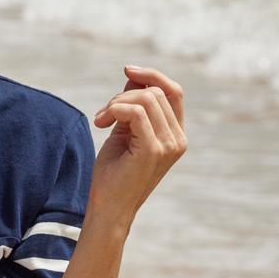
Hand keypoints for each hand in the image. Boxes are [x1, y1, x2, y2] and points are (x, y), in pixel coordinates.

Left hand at [90, 64, 186, 225]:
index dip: (153, 75)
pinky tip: (101, 123)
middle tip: (103, 114)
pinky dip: (114, 109)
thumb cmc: (113, 174)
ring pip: (146, 98)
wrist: (108, 208)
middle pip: (155, 92)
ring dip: (116, 102)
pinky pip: (135, 111)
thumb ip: (132, 105)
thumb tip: (133, 74)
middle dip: (124, 94)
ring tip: (100, 120)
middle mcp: (178, 139)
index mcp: (175, 134)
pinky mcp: (153, 149)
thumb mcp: (124, 131)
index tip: (128, 69)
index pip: (174, 91)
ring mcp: (169, 145)